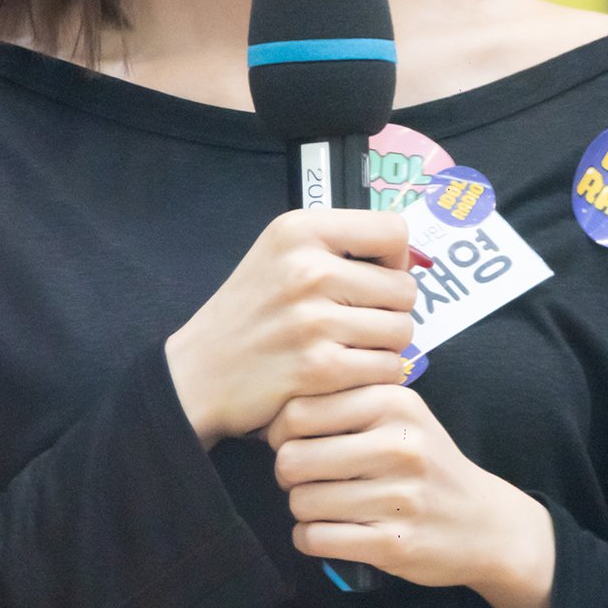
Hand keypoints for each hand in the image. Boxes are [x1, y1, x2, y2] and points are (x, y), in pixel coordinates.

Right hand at [164, 209, 416, 447]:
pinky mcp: (320, 367)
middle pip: (404, 288)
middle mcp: (307, 269)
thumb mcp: (279, 256)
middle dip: (390, 311)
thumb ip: (338, 248)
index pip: (393, 230)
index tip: (376, 279)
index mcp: (299, 230)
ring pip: (402, 331)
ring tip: (350, 349)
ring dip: (385, 347)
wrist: (197, 374)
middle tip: (358, 325)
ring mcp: (314, 319)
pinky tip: (344, 375)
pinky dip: (374, 378)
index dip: (396, 259)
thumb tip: (410, 259)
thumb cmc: (247, 316)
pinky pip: (387, 369)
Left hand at [267, 383, 553, 607]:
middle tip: (306, 479)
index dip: (281, 432)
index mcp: (394, 403)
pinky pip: (315, 539)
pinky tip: (331, 531)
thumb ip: (347, 399)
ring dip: (303, 509)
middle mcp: (399, 445)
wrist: (488, 524)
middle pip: (292, 459)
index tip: (296, 443)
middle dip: (288, 474)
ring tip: (326, 505)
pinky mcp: (394, 544)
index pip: (297, 412)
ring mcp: (399, 497)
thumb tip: (271, 409)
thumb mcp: (402, 414)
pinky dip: (311, 538)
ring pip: (300, 502)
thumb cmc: (428, 464)